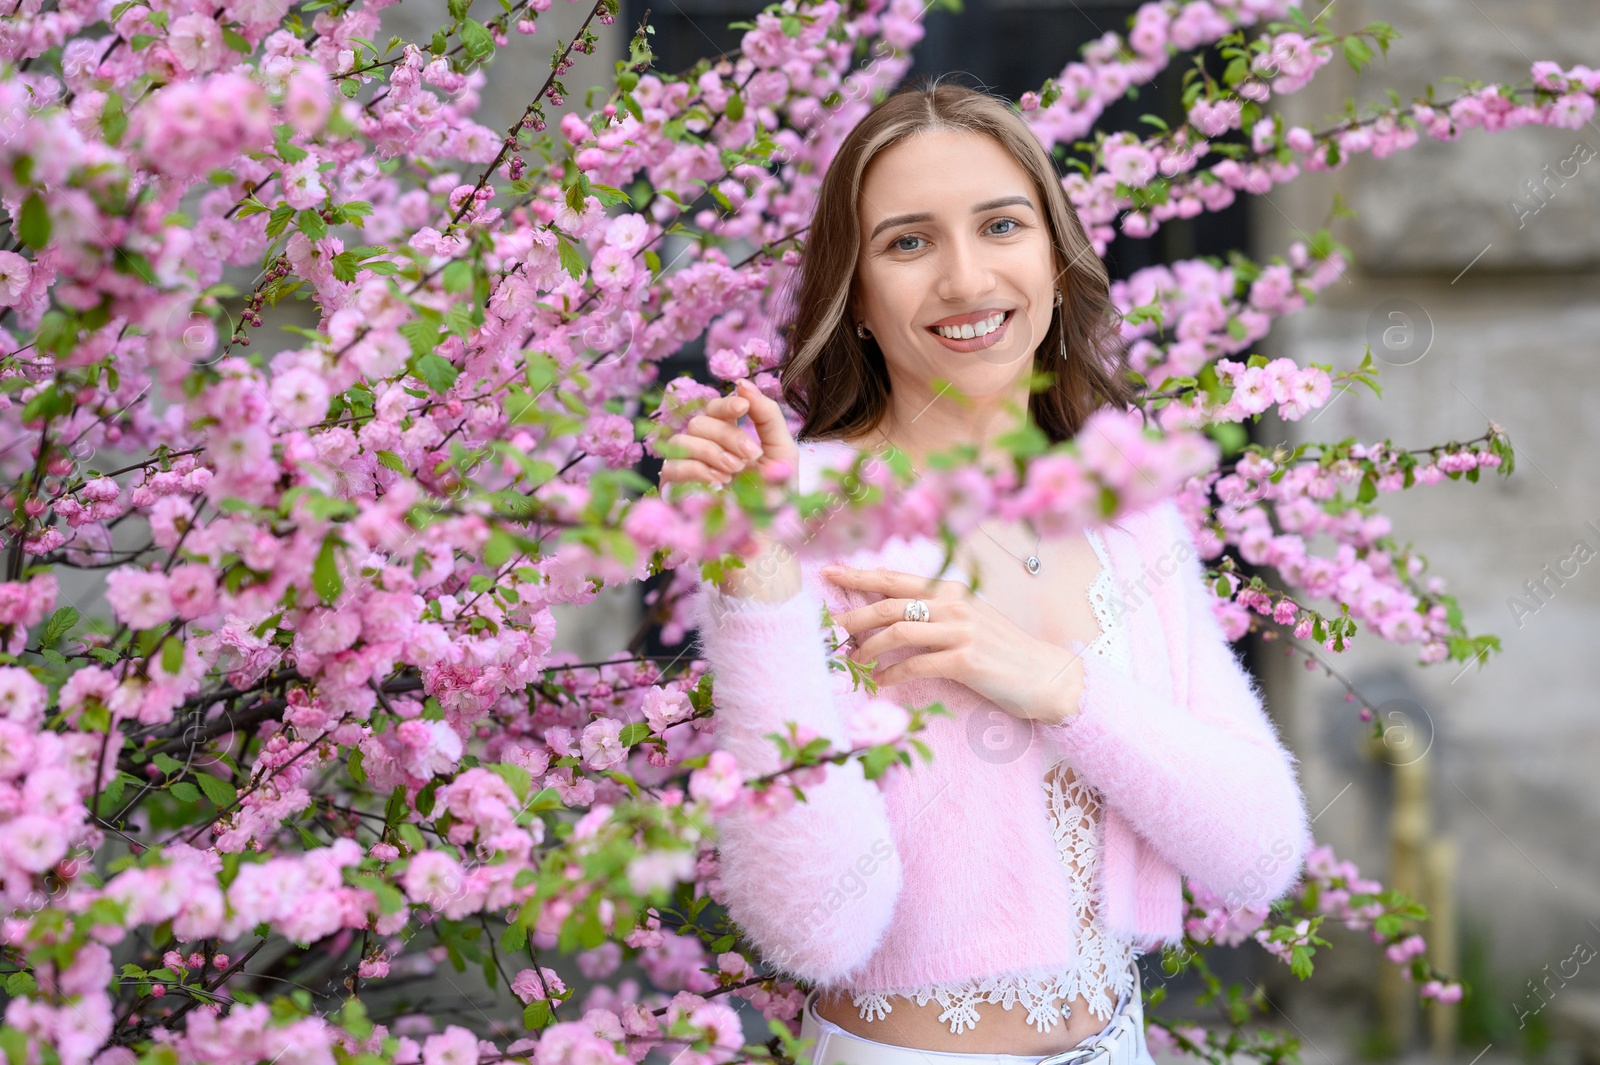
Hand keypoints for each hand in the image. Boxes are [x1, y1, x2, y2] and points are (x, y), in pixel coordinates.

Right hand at [657, 378, 797, 508]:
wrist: (767, 536)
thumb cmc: (775, 496)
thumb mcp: (782, 451)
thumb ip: (767, 415)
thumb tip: (743, 383)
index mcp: (727, 436)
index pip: (715, 408)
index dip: (725, 403)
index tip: (743, 407)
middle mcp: (703, 448)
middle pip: (700, 422)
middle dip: (728, 436)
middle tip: (750, 457)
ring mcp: (686, 468)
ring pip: (683, 440)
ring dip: (712, 453)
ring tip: (735, 472)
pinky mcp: (673, 490)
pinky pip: (673, 467)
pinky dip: (698, 471)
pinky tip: (719, 484)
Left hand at [821, 565, 1086, 725]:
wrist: (1047, 675)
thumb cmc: (1004, 650)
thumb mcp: (970, 620)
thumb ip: (936, 612)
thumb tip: (892, 614)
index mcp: (951, 591)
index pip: (895, 579)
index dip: (858, 575)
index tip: (827, 573)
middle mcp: (954, 605)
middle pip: (889, 604)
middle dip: (853, 616)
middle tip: (829, 629)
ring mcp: (961, 631)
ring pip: (898, 633)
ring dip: (867, 649)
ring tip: (851, 662)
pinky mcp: (966, 661)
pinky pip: (915, 666)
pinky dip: (891, 676)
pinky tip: (879, 684)